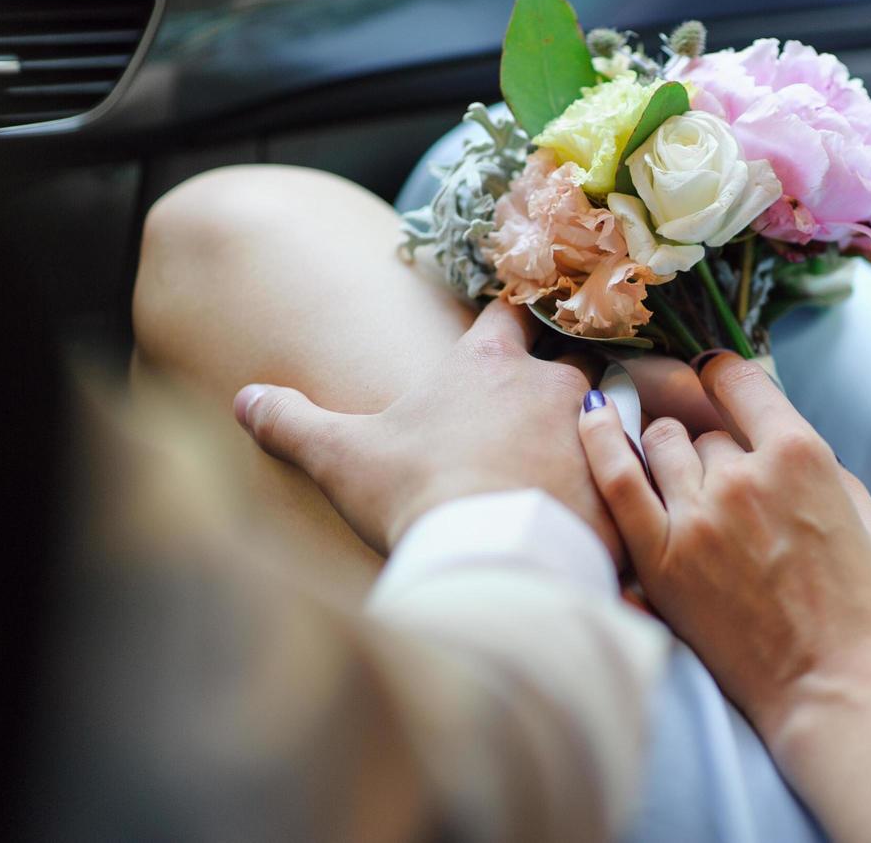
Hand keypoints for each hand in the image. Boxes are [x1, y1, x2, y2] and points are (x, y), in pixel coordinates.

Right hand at [234, 298, 619, 561]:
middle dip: (555, 392)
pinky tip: (597, 522)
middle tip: (535, 430)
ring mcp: (596, 429)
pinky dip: (615, 494)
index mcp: (489, 363)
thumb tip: (242, 399)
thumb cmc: (416, 493)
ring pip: (608, 420)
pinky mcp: (623, 481)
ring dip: (592, 442)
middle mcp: (553, 382)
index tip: (512, 326)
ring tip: (570, 482)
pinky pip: (628, 479)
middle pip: (567, 366)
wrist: (490, 556)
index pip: (508, 314)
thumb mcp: (341, 455)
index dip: (510, 320)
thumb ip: (292, 421)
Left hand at [578, 353, 870, 840]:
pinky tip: (588, 416)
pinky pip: (616, 478)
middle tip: (720, 478)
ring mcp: (696, 514)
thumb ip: (827, 473)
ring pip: (662, 443)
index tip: (713, 377)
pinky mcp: (660, 556)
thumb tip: (785, 447)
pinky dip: (598, 439)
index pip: (740, 382)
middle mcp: (743, 474)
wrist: (832, 690)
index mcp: (801, 456)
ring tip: (675, 471)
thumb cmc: (864, 616)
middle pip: (704, 428)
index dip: (723, 375)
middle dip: (711, 443)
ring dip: (668, 448)